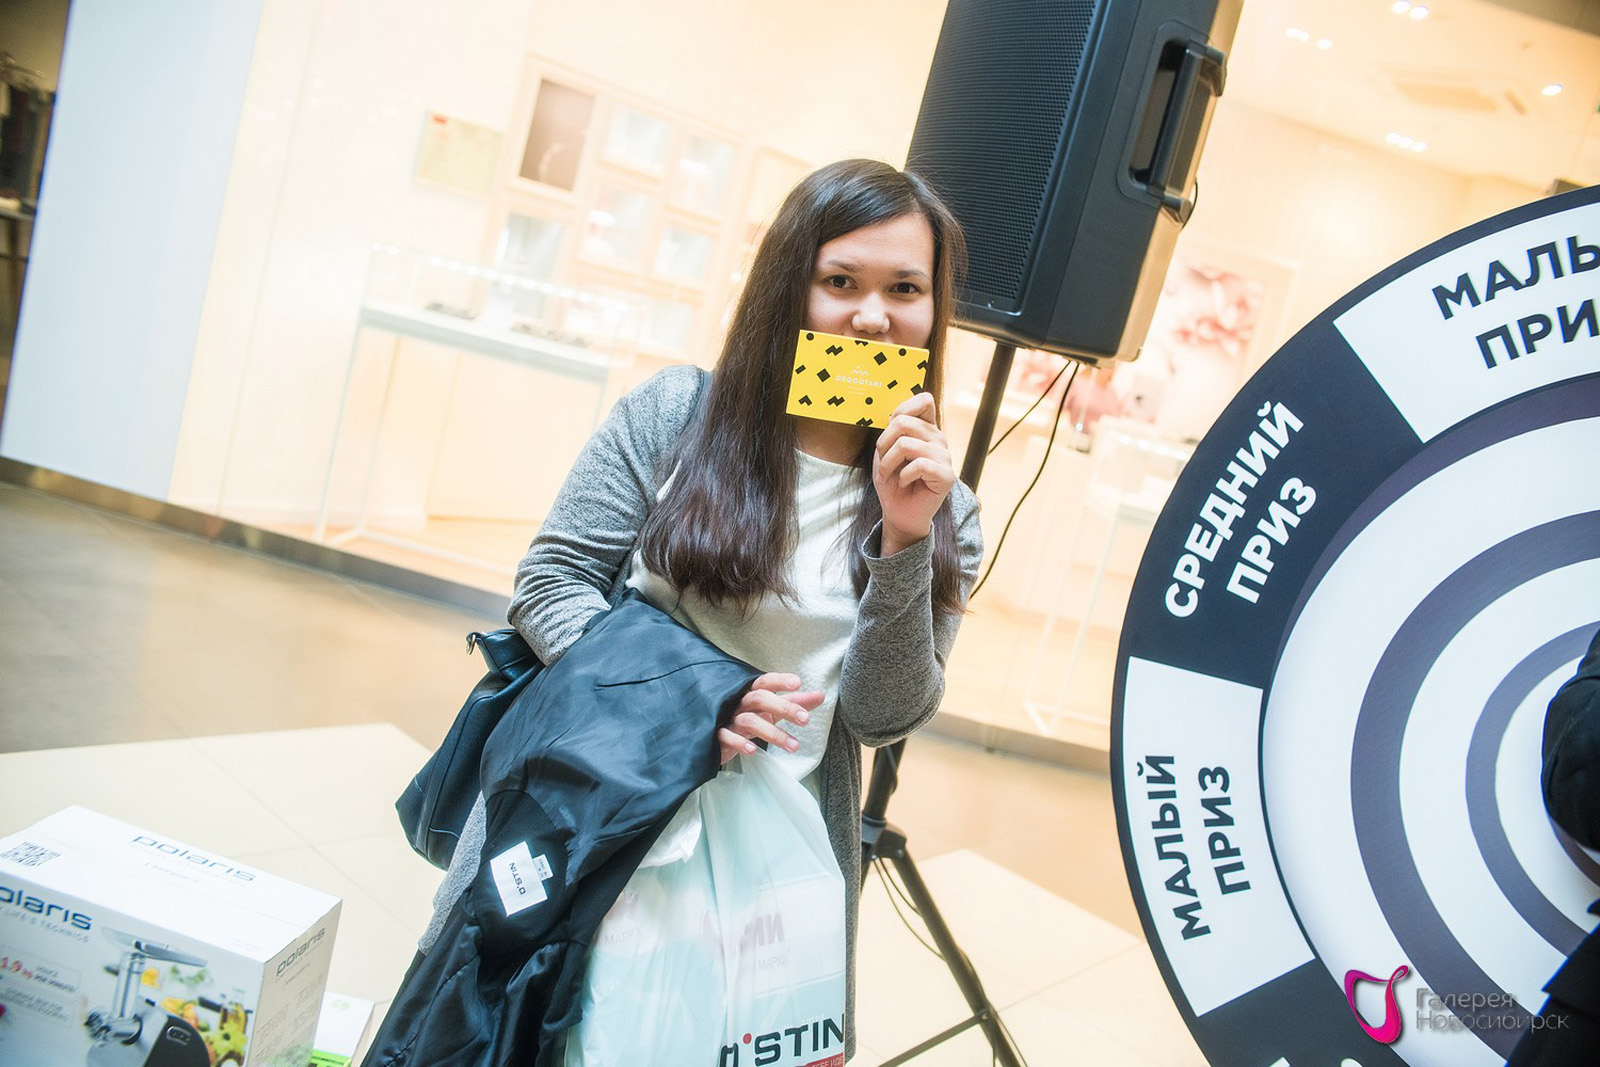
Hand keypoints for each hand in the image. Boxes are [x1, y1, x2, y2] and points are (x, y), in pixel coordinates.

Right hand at [719, 673, 824, 764]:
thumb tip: (820, 695)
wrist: (716, 737)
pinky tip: (754, 750)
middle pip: (760, 699)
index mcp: (752, 694)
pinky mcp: (717, 737)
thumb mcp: (771, 711)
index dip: (780, 681)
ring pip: (749, 721)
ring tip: (794, 746)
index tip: (798, 683)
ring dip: (773, 733)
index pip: (765, 682)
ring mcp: (728, 720)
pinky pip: (726, 737)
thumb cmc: (748, 719)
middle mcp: (740, 703)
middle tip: (806, 720)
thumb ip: (794, 703)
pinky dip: (740, 743)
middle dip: (784, 708)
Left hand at [873, 392, 955, 554]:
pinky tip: (905, 483)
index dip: (903, 408)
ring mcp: (945, 456)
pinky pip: (918, 465)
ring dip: (888, 463)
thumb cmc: (892, 480)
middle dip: (883, 444)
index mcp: (926, 428)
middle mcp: (938, 439)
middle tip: (883, 463)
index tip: (890, 428)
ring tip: (891, 475)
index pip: (924, 399)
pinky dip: (903, 476)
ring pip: (906, 445)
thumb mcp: (885, 451)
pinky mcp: (946, 476)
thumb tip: (895, 417)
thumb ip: (892, 430)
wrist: (899, 512)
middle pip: (903, 422)